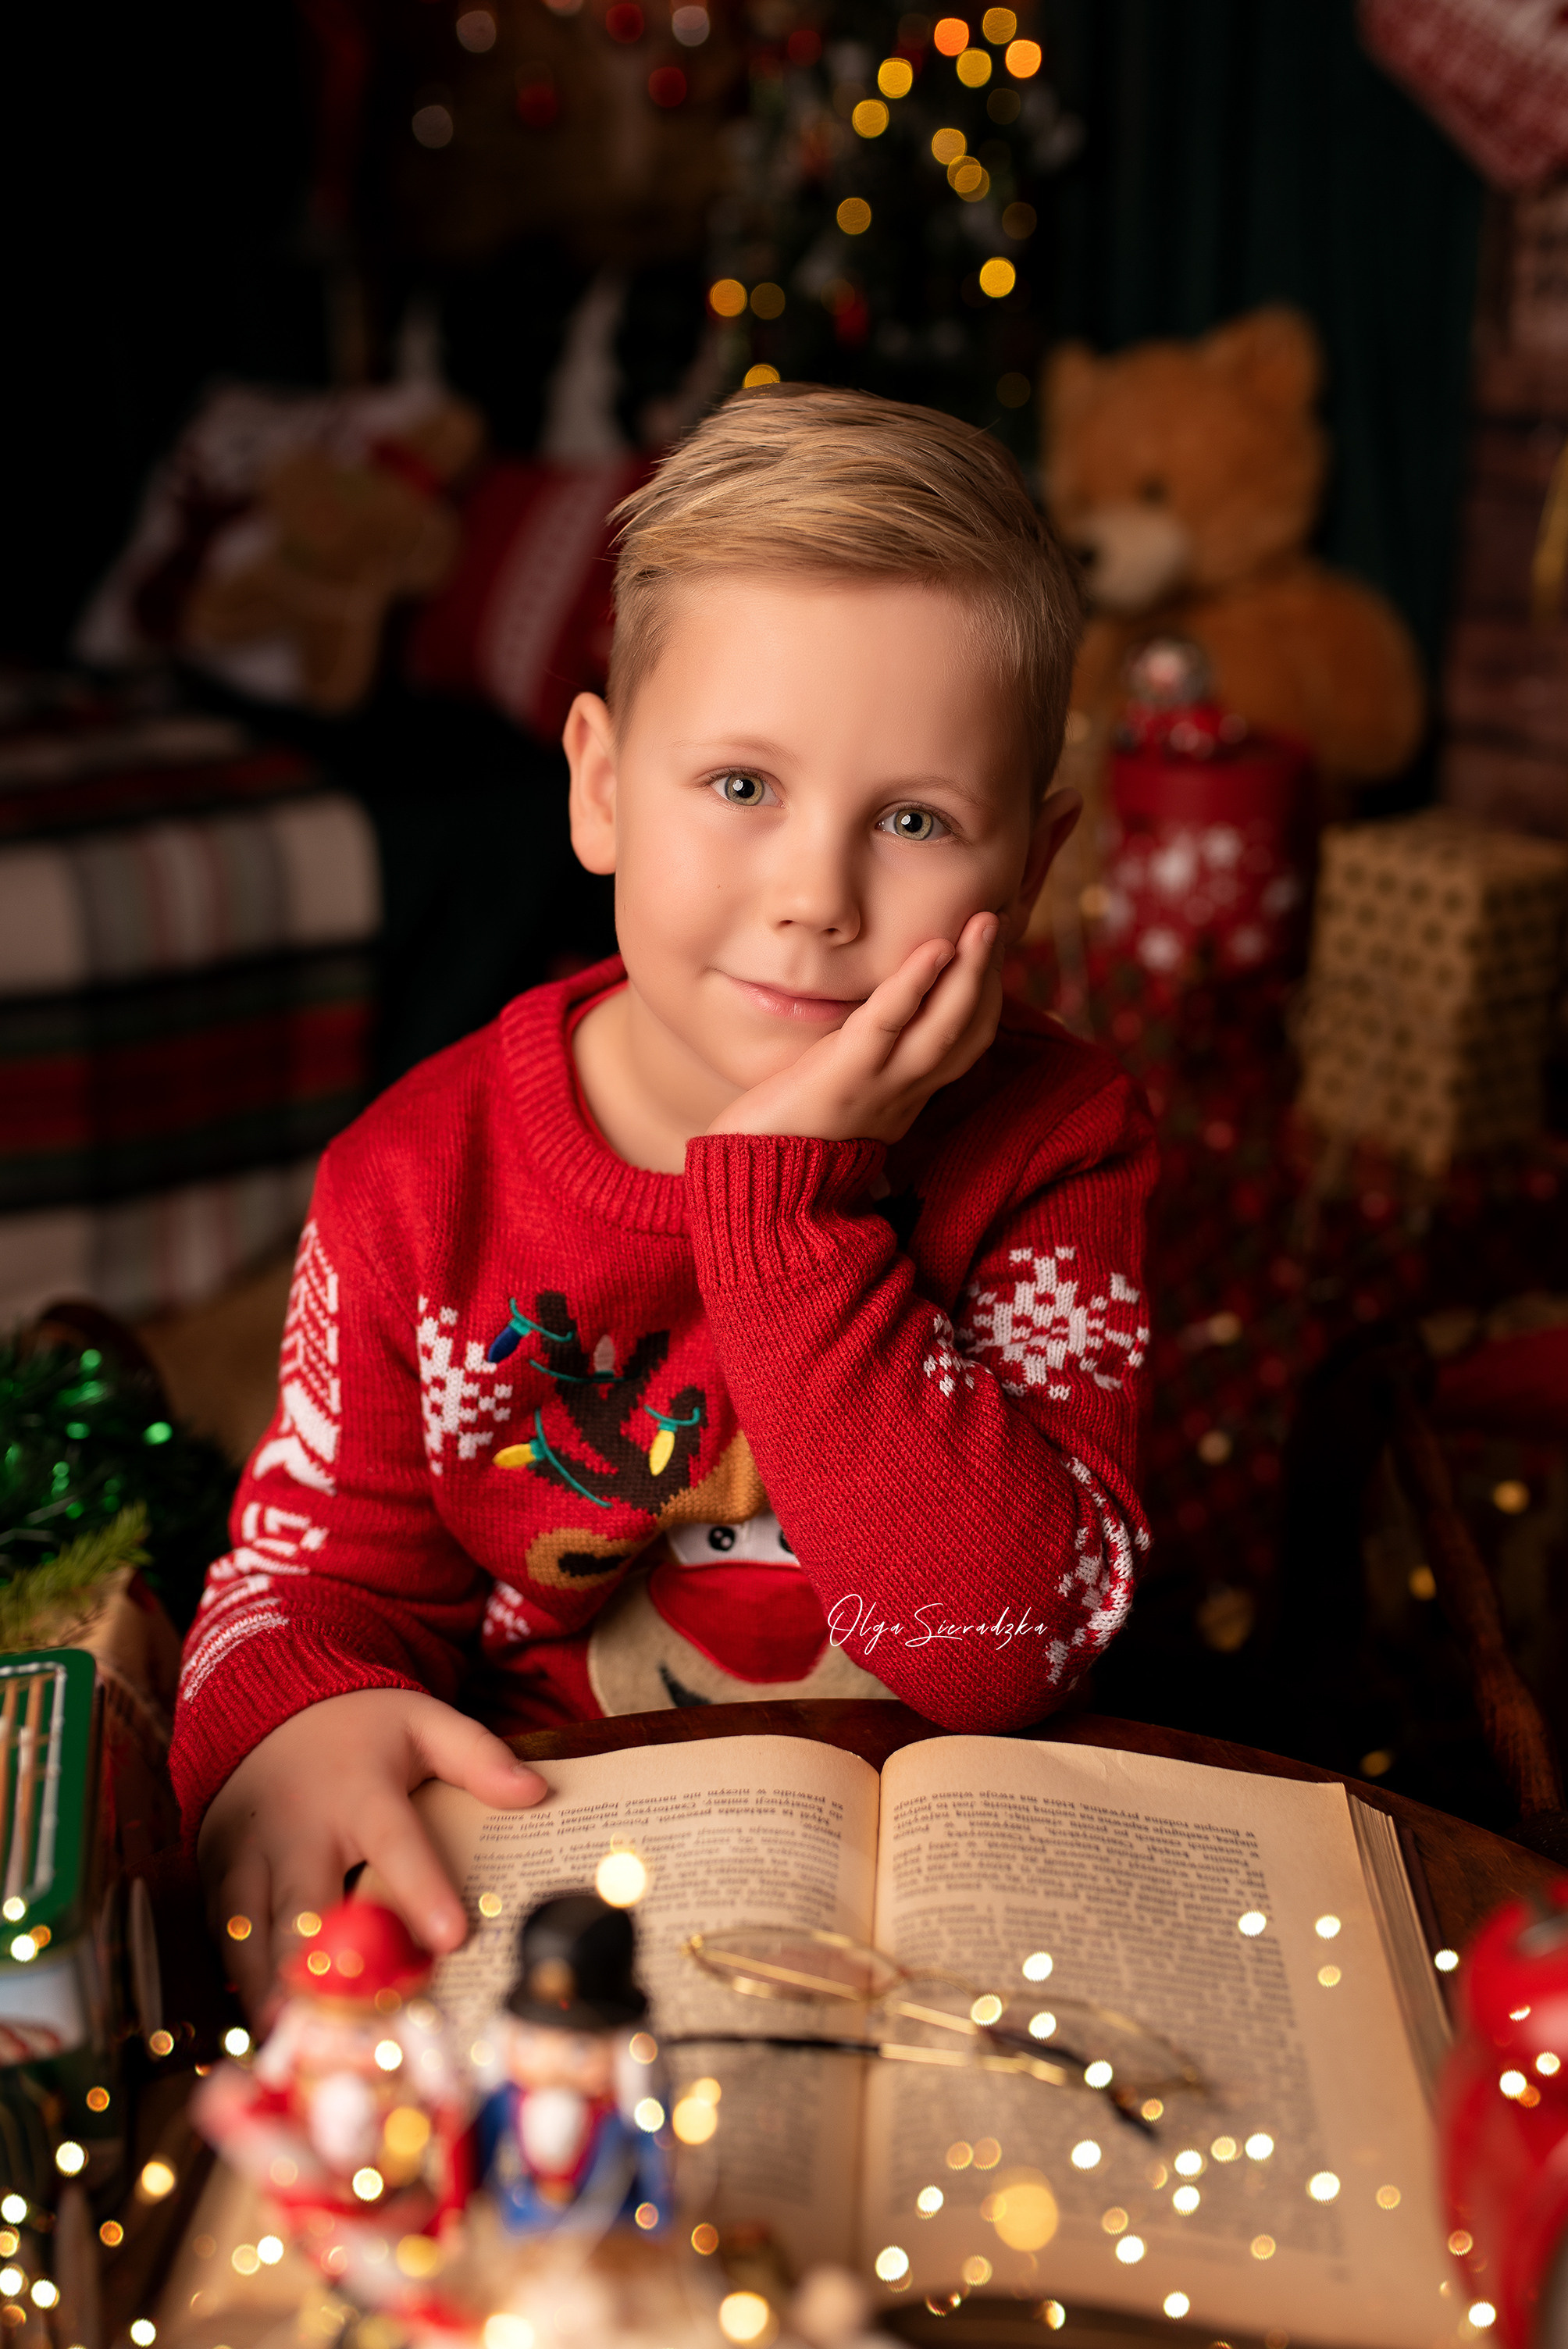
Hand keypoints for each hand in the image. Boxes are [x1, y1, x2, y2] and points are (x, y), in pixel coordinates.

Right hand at [197, 1687, 547, 2026]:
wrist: (267, 1707)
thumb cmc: (358, 1728)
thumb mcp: (424, 1723)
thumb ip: (479, 1757)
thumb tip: (536, 1793)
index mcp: (360, 1793)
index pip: (396, 1845)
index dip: (422, 1892)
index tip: (452, 1939)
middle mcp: (299, 1831)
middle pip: (308, 1909)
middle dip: (327, 1972)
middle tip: (353, 2028)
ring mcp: (251, 1855)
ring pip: (255, 1934)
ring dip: (274, 1993)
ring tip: (297, 2047)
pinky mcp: (218, 1875)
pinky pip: (225, 1935)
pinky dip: (240, 1981)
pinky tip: (263, 2028)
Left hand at [705, 908, 1003, 1147]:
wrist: (754, 1193)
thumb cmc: (782, 1139)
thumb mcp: (835, 1096)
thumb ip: (859, 1064)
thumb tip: (869, 1027)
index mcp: (905, 1097)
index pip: (964, 1044)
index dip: (984, 996)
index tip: (990, 949)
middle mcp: (904, 1094)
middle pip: (968, 1033)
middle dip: (990, 975)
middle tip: (998, 919)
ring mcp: (879, 1088)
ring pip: (944, 1029)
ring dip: (972, 973)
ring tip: (985, 923)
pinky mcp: (844, 1079)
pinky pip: (888, 1027)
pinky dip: (914, 986)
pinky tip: (934, 950)